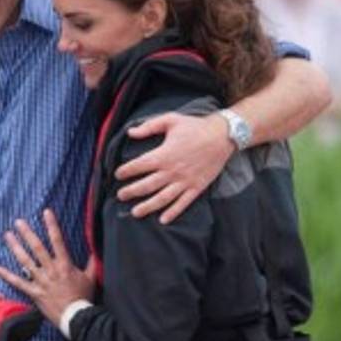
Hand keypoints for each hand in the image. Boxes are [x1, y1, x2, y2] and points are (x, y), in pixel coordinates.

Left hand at [0, 209, 94, 326]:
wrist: (76, 318)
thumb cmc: (84, 298)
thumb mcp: (91, 278)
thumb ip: (91, 262)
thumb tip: (95, 250)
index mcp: (65, 265)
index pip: (58, 240)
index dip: (52, 225)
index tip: (46, 212)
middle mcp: (52, 270)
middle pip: (38, 248)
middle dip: (28, 233)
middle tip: (18, 221)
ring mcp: (41, 281)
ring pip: (26, 262)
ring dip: (16, 248)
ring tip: (7, 236)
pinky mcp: (35, 293)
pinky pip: (19, 283)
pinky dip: (8, 276)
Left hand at [115, 112, 232, 222]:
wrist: (222, 136)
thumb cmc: (195, 126)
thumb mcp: (171, 120)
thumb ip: (149, 126)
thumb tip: (130, 132)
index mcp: (164, 154)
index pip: (139, 165)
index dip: (126, 171)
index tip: (117, 174)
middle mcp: (172, 171)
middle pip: (147, 185)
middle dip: (131, 192)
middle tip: (120, 196)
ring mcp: (185, 181)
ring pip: (162, 198)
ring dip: (147, 207)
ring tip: (135, 212)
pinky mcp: (196, 187)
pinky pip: (183, 203)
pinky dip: (173, 213)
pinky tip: (163, 220)